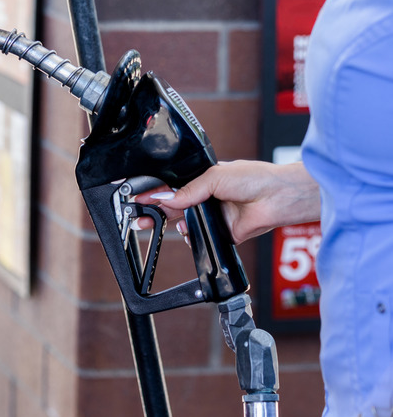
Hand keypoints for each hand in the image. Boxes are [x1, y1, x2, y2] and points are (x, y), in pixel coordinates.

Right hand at [134, 160, 320, 243]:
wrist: (277, 198)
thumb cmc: (255, 179)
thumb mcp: (215, 177)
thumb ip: (188, 190)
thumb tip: (167, 199)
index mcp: (203, 180)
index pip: (173, 187)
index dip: (156, 193)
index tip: (140, 199)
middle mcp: (207, 199)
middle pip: (174, 207)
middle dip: (155, 212)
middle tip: (140, 218)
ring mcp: (213, 217)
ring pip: (184, 224)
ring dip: (172, 225)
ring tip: (162, 223)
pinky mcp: (221, 234)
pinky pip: (200, 239)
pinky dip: (192, 238)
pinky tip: (188, 231)